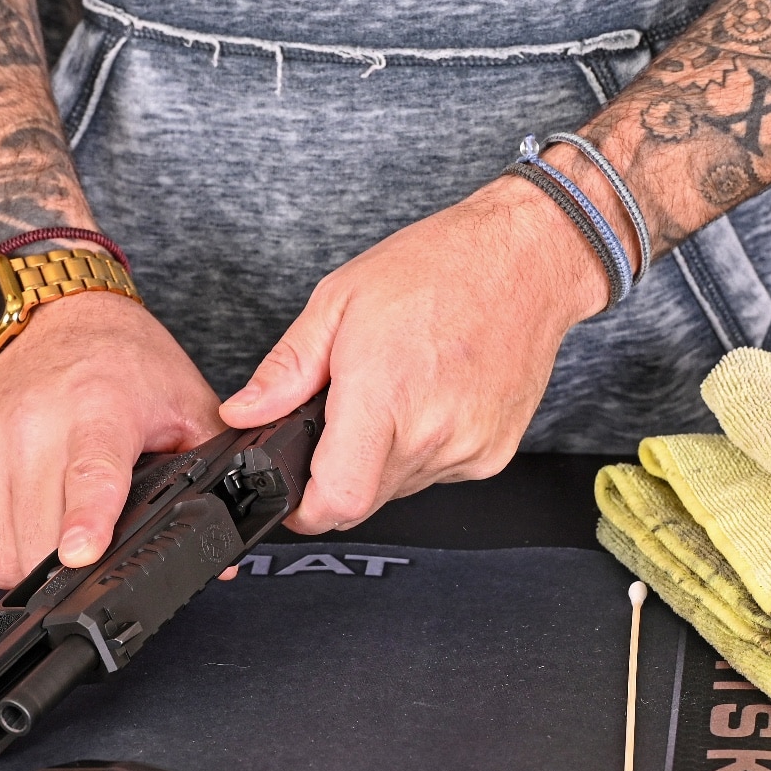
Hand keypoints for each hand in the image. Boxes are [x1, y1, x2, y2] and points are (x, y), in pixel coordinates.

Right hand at [0, 291, 224, 587]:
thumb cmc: (126, 361)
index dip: (86, 522)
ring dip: (28, 567)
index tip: (81, 555)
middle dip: (65, 572)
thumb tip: (223, 558)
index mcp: (101, 410)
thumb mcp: (186, 406)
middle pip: (37, 536)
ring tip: (56, 541)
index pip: (90, 475)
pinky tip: (21, 530)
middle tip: (91, 558)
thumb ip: (210, 474)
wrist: (60, 313)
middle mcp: (35, 422)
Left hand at [220, 173, 610, 533]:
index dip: (306, 511)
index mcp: (384, 397)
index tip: (292, 496)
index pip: (338, 501)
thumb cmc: (438, 267)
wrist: (527, 259)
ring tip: (392, 394)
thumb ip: (286, 371)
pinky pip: (437, 473)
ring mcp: (469, 448)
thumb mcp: (337, 302)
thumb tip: (243, 413)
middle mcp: (431, 433)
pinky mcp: (494, 453)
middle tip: (343, 418)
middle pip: (362, 499)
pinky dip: (419, 450)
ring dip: (379, 460)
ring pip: (398, 488)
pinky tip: (426, 401)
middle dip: (337, 472)